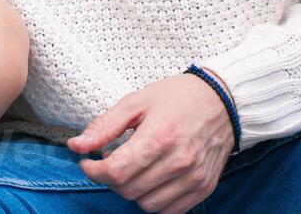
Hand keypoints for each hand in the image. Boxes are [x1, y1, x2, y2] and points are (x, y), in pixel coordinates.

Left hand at [68, 73, 235, 212]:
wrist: (223, 102)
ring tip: (130, 169)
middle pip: (128, 190)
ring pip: (147, 204)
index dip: (93, 171)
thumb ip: (104, 126)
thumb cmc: (176, 97)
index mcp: (159, 137)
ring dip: (130, 191)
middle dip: (108, 179)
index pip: (116, 172)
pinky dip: (153, 201)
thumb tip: (77, 145)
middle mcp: (179, 162)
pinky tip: (148, 181)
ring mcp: (194, 178)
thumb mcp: (135, 102)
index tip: (87, 161)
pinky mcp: (204, 188)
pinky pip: (170, 210)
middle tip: (108, 161)